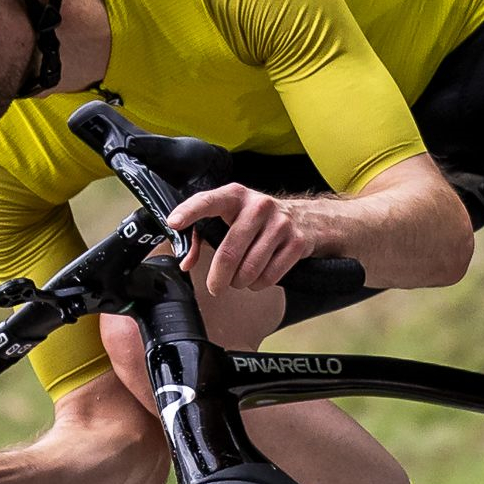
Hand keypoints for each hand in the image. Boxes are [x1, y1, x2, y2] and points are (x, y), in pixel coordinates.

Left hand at [163, 182, 337, 294]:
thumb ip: (203, 236)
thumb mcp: (231, 218)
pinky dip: (260, 283)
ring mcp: (280, 223)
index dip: (190, 212)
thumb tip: (185, 261)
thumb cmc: (259, 221)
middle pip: (230, 251)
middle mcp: (259, 205)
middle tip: (215, 287)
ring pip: (250, 268)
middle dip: (219, 277)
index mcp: (236, 196)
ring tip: (241, 278)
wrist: (309, 219)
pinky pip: (270, 275)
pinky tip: (260, 276)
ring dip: (241, 281)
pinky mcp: (297, 242)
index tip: (173, 222)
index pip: (209, 201)